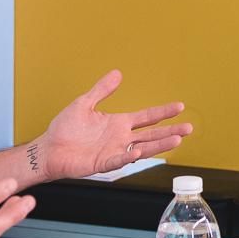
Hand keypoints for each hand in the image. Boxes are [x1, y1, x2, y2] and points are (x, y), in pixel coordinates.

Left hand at [32, 69, 191, 180]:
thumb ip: (102, 90)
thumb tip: (118, 73)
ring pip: (142, 149)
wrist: (49, 149)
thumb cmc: (65, 129)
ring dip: (158, 145)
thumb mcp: (84, 103)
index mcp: (118, 123)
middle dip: (170, 131)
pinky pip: (118, 161)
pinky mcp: (102, 164)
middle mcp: (120, 138)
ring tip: (176, 140)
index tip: (179, 107)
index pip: (146, 117)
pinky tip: (138, 153)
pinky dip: (128, 157)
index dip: (162, 113)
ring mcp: (113, 152)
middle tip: (189, 128)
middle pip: (151, 135)